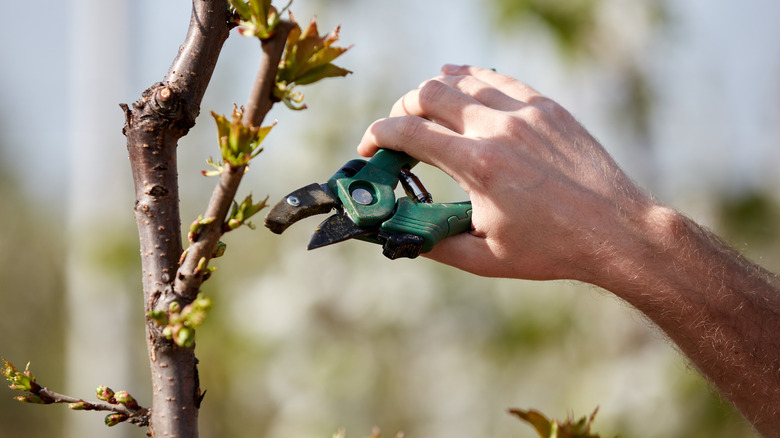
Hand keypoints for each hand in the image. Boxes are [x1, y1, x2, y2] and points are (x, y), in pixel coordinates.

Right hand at [358, 65, 658, 280]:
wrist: (617, 231)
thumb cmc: (553, 249)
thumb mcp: (486, 259)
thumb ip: (436, 245)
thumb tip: (403, 235)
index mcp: (477, 166)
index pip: (407, 131)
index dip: (376, 135)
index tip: (370, 148)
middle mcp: (497, 129)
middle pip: (427, 93)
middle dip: (401, 109)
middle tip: (399, 131)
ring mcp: (525, 112)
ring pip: (461, 77)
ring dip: (435, 91)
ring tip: (429, 111)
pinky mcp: (547, 107)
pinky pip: (497, 79)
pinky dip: (472, 81)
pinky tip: (465, 92)